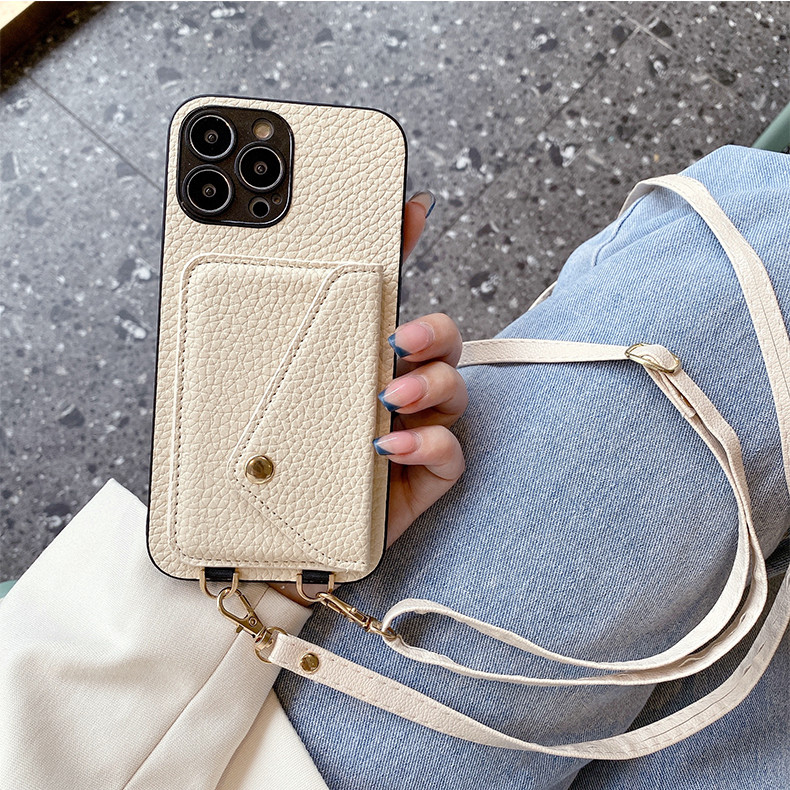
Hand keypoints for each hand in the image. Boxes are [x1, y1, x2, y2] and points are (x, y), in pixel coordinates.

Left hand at [270, 192, 467, 605]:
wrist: (272, 547)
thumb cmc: (268, 471)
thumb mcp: (252, 401)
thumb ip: (256, 354)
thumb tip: (230, 300)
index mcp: (354, 363)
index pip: (387, 298)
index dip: (405, 251)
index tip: (408, 208)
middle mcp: (391, 391)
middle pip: (439, 342)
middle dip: (431, 330)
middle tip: (399, 337)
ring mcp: (411, 433)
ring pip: (454, 390)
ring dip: (431, 383)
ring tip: (391, 396)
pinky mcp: (421, 479)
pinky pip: (451, 454)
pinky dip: (429, 444)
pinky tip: (390, 446)